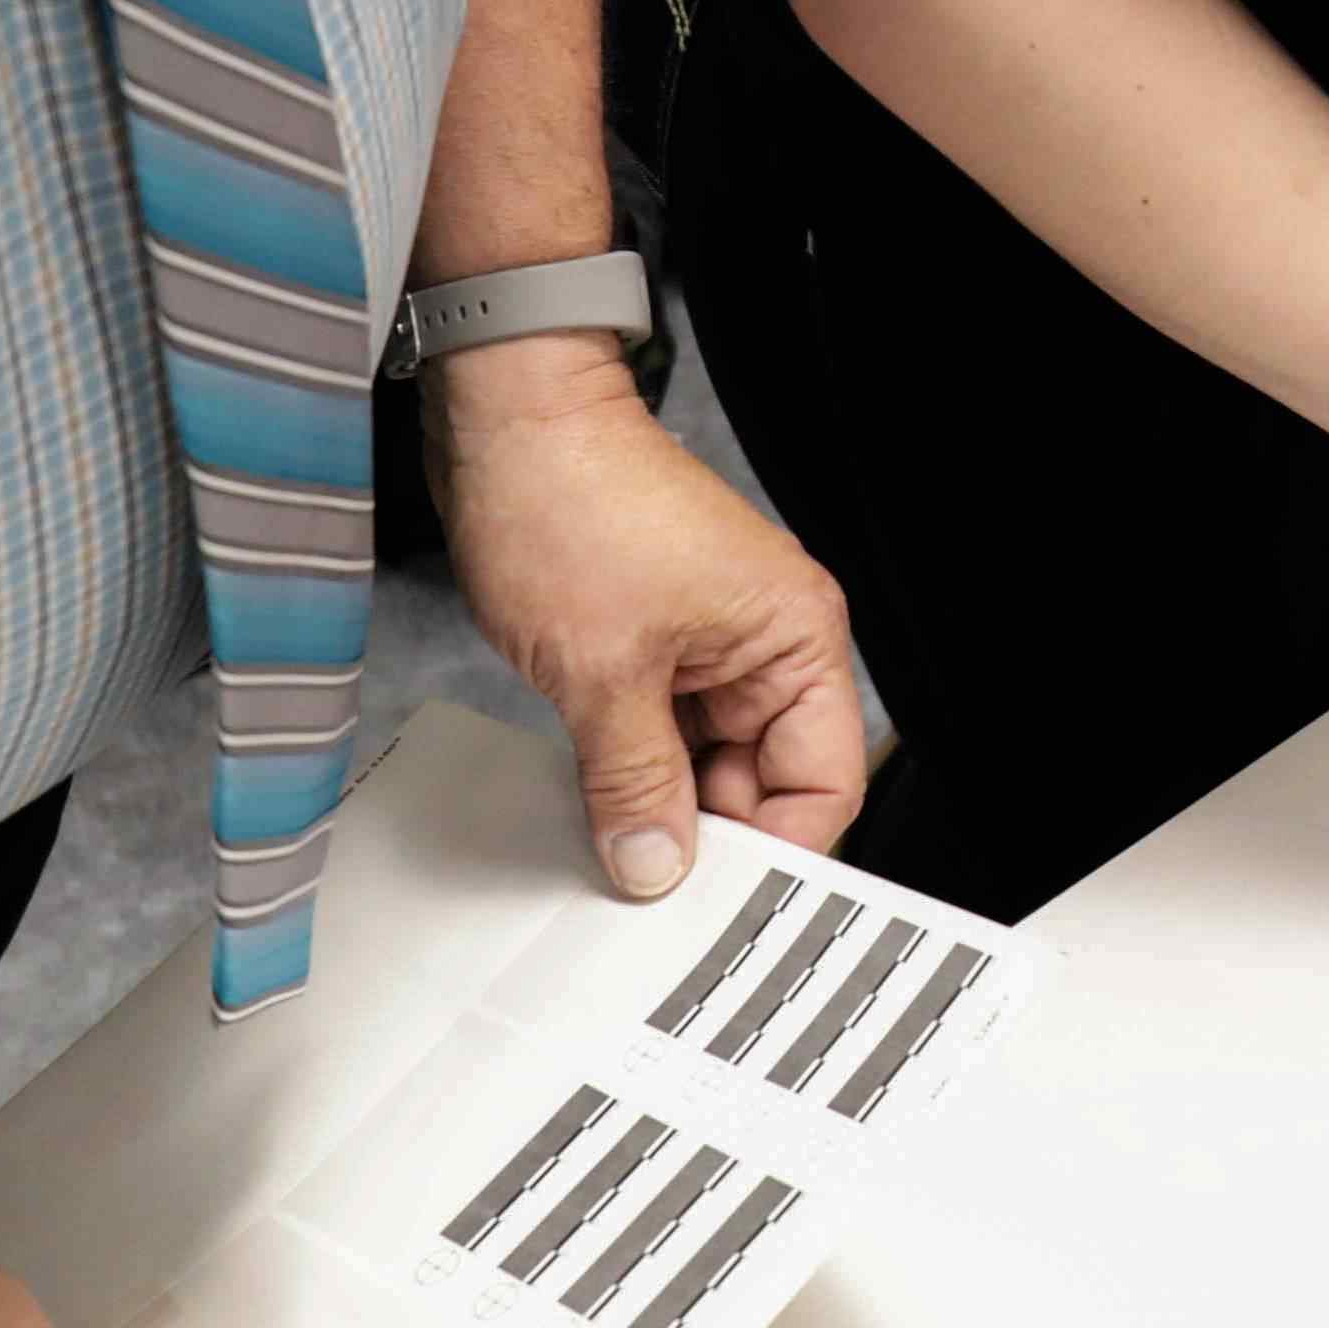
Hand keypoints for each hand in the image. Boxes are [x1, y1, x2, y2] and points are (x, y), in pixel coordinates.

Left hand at [423, 339, 869, 893]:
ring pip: (706, 766)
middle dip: (709, 836)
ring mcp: (708, 644)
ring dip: (659, 804)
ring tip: (611, 842)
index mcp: (794, 637)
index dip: (778, 851)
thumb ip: (635, 783)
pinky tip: (593, 802)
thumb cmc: (570, 500)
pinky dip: (629, 771)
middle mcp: (765, 642)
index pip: (825, 783)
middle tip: (652, 889)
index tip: (722, 904)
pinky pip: (659, 736)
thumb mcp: (602, 673)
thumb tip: (655, 866)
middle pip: (765, 783)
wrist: (504, 422)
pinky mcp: (654, 644)